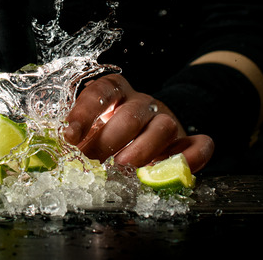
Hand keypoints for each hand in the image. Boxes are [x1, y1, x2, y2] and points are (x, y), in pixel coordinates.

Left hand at [63, 74, 213, 172]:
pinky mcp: (186, 140)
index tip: (70, 136)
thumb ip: (82, 134)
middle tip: (93, 160)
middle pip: (131, 113)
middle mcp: (142, 103)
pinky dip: (192, 157)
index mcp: (117, 93)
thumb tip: (63, 151)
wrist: (149, 126)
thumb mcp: (93, 125)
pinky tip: (175, 170)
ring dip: (142, 149)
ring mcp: (166, 120)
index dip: (85, 112)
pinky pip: (200, 144)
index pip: (101, 91)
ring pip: (163, 127)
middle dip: (109, 139)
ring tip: (123, 167)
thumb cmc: (111, 130)